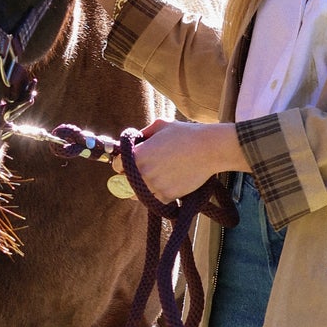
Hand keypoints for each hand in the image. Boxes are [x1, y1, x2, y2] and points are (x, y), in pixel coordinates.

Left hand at [130, 119, 246, 203]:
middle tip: (145, 172)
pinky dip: (158, 195)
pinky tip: (166, 185)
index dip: (122, 164)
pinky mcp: (167, 196)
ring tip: (156, 180)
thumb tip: (135, 139)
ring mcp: (154, 186)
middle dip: (132, 178)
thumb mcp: (161, 125)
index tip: (129, 164)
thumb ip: (144, 133)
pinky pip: (155, 200)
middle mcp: (142, 172)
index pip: (117, 166)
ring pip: (139, 195)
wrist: (209, 149)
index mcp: (137, 154)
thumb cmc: (186, 134)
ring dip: (144, 189)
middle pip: (126, 182)